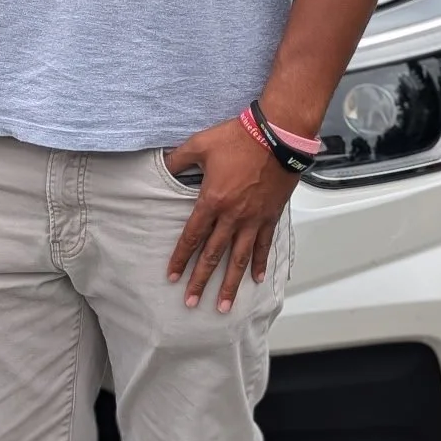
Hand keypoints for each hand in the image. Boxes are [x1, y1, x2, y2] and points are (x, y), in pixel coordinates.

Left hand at [164, 118, 296, 312]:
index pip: (192, 237)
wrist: (278, 135)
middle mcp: (232, 216)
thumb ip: (178, 159)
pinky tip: (257, 279)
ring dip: (230, 283)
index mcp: (212, 201)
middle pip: (213, 255)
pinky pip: (263, 245)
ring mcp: (253, 219)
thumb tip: (162, 165)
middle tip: (191, 302)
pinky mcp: (270, 216)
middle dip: (200, 281)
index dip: (181, 258)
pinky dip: (260, 263)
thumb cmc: (240, 137)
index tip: (172, 276)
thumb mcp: (200, 144)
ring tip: (224, 305)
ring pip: (239, 258)